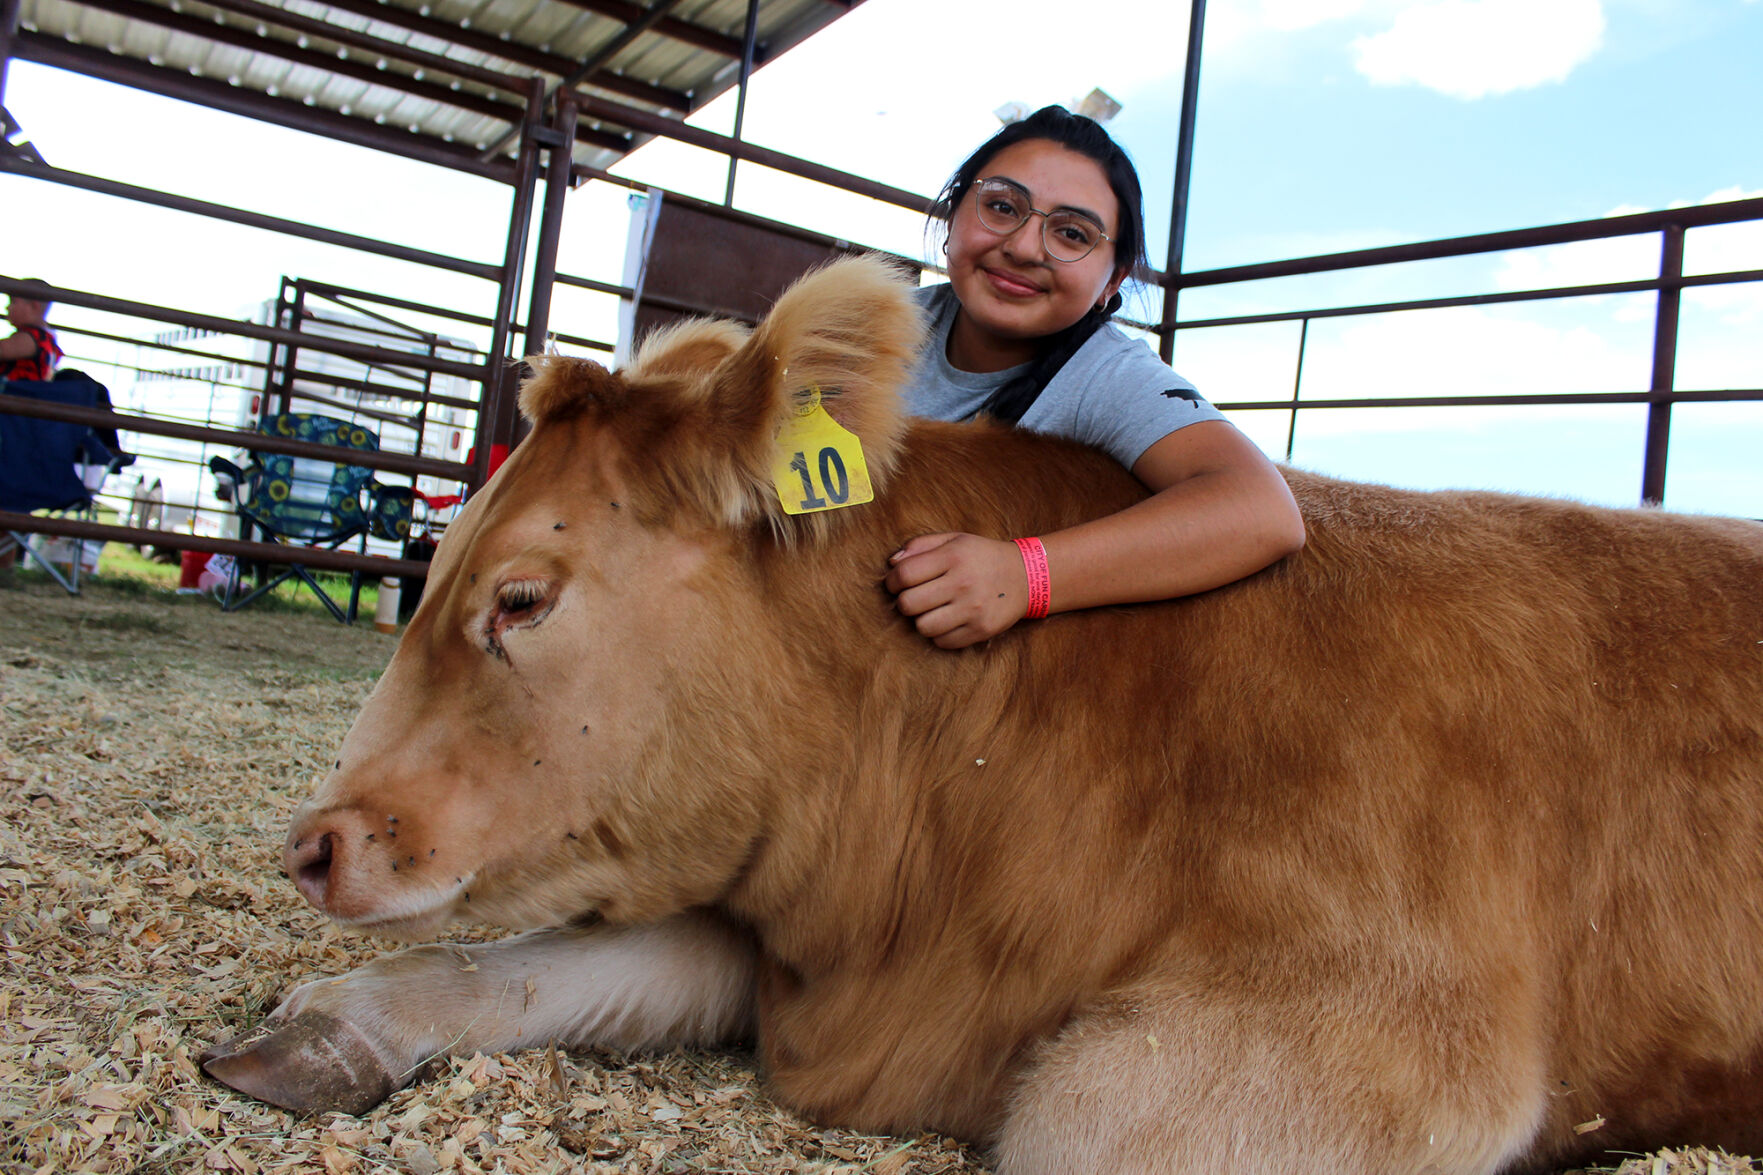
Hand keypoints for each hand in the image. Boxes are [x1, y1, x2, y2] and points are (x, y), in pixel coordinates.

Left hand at [885, 532, 1030, 648]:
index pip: (904, 574)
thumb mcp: (955, 539)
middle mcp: (963, 582)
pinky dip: (940, 634)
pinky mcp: (981, 630)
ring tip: (932, 610)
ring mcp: (973, 609)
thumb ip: (920, 545)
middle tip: (913, 598)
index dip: (891, 582)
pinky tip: (949, 621)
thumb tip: (892, 563)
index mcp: (953, 556)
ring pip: (923, 627)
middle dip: (904, 603)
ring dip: (921, 620)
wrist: (1026, 576)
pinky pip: (942, 642)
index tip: (894, 584)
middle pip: (908, 604)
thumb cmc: (982, 557)